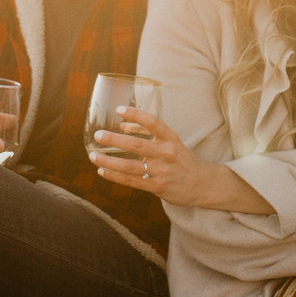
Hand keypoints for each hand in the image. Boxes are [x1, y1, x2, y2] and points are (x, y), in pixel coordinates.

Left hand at [90, 108, 227, 206]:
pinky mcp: (157, 187)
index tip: (119, 109)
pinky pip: (131, 181)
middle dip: (114, 140)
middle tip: (98, 135)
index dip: (136, 115)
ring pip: (129, 166)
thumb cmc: (181, 160)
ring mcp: (161, 172)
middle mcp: (166, 154)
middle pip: (136, 145)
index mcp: (170, 139)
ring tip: (93, 156)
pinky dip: (114, 176)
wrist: (202, 184)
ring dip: (108, 161)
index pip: (153, 123)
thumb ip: (147, 133)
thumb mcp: (170, 142)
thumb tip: (122, 125)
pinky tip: (102, 171)